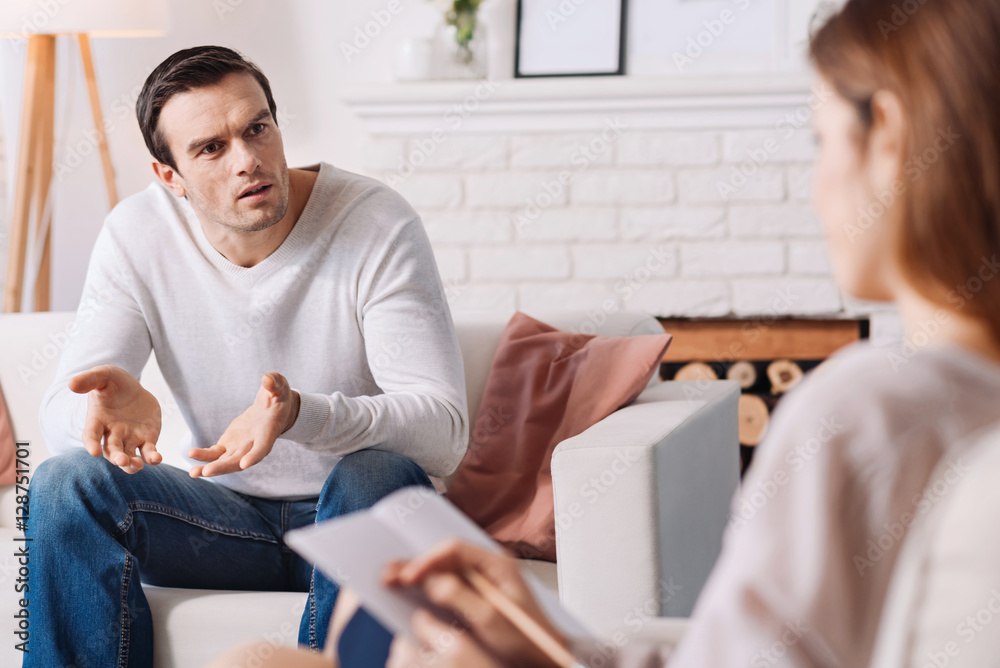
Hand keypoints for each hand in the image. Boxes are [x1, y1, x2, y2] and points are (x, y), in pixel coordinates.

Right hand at [70, 365, 161, 473]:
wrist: (132, 389)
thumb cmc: (112, 383)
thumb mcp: (103, 375)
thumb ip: (89, 379)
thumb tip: (72, 384)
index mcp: (97, 420)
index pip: (91, 435)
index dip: (91, 444)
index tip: (94, 452)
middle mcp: (112, 433)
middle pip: (112, 450)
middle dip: (116, 457)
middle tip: (122, 461)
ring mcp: (130, 438)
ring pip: (129, 456)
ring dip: (131, 464)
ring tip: (137, 465)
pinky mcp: (147, 439)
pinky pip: (149, 452)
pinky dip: (152, 457)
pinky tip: (157, 459)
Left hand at [188, 372, 299, 477]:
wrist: (272, 410)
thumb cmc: (278, 397)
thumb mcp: (279, 387)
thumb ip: (274, 383)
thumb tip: (267, 379)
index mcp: (268, 432)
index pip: (262, 447)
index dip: (254, 456)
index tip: (245, 465)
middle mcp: (254, 444)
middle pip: (239, 460)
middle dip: (223, 467)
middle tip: (206, 472)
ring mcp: (240, 446)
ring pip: (225, 461)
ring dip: (210, 467)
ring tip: (193, 473)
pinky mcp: (229, 444)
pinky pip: (215, 453)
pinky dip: (204, 455)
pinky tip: (191, 454)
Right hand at [383, 540, 568, 667]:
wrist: (545, 658)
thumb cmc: (526, 640)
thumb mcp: (490, 620)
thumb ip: (460, 597)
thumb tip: (431, 581)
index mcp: (497, 563)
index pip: (454, 549)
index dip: (426, 559)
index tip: (408, 575)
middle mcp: (488, 567)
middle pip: (445, 558)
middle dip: (415, 565)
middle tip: (387, 573)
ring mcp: (482, 581)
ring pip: (443, 571)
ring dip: (417, 575)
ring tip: (389, 580)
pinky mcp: (477, 596)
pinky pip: (447, 585)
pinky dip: (426, 588)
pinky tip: (409, 593)